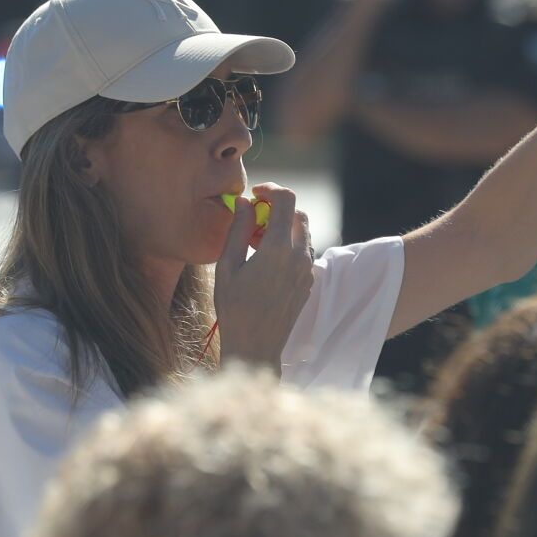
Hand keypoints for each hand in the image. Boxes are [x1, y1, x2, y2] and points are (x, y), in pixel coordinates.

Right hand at [214, 182, 313, 370]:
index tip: (255, 194)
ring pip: (302, 233)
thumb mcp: (228, 266)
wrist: (256, 346)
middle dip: (277, 208)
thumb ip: (238, 230)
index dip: (271, 190)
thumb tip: (244, 203)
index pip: (286, 200)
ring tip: (256, 242)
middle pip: (298, 213)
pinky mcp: (308, 282)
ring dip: (283, 227)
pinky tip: (266, 260)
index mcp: (277, 248)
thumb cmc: (234, 308)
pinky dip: (288, 245)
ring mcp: (307, 270)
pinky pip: (303, 252)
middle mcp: (298, 256)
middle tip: (253, 219)